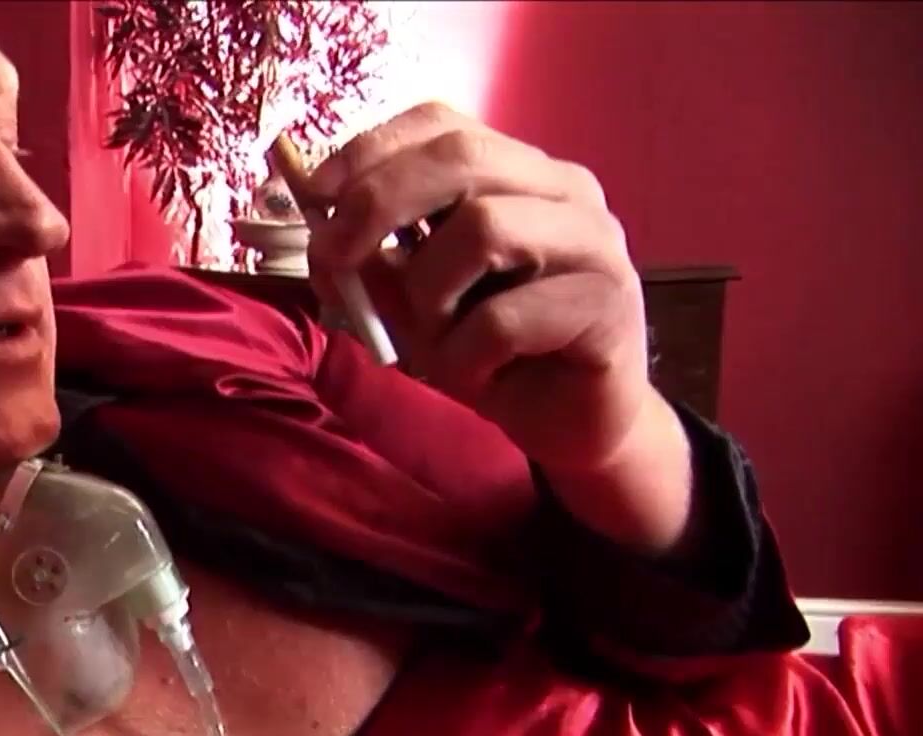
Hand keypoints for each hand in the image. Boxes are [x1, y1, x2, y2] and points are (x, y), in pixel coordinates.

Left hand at [304, 103, 692, 553]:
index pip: (440, 124)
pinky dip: (465, 354)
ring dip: (429, 294)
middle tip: (336, 257)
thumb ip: (375, 266)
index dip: (370, 150)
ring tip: (435, 342)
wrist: (571, 424)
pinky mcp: (609, 304)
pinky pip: (505, 318)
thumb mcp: (413, 307)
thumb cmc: (491, 354)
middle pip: (461, 158)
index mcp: (517, 173)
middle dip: (379, 202)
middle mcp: (564, 191)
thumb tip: (324, 239)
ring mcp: (595, 242)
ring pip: (484, 228)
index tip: (314, 194)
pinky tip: (477, 376)